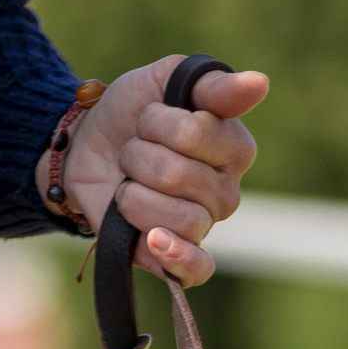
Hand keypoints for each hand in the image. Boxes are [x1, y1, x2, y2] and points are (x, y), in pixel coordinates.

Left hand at [46, 54, 265, 286]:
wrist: (87, 148)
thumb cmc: (134, 112)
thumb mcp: (165, 79)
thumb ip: (211, 84)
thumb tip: (260, 83)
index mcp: (235, 146)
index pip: (196, 133)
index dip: (158, 123)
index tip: (148, 116)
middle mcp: (226, 191)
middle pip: (177, 175)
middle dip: (138, 156)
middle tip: (133, 150)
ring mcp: (204, 225)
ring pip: (177, 217)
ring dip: (133, 194)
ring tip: (128, 183)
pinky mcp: (177, 255)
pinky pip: (195, 269)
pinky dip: (177, 257)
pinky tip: (156, 240)